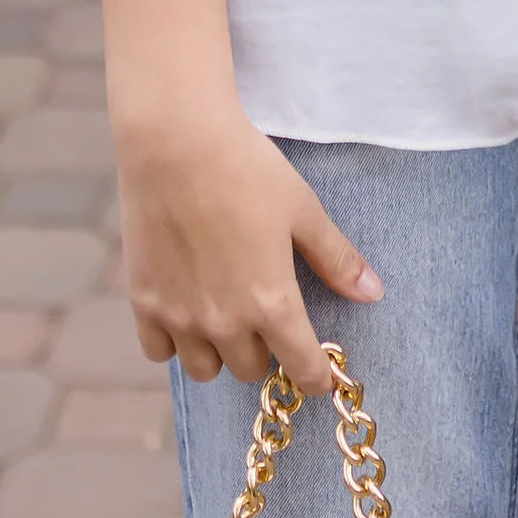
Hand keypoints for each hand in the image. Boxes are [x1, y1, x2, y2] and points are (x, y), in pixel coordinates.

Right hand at [116, 97, 379, 395]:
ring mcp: (179, 317)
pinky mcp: (143, 302)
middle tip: (264, 312)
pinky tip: (185, 306)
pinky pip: (159, 352)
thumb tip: (373, 294)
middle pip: (250, 369)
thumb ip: (336, 259)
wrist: (175, 142)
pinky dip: (174, 340)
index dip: (314, 375)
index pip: (301, 369)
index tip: (318, 371)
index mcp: (271, 303)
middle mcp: (224, 323)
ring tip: (224, 311)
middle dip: (264, 350)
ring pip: (205, 369)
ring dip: (220, 350)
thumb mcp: (303, 209)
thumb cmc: (247, 169)